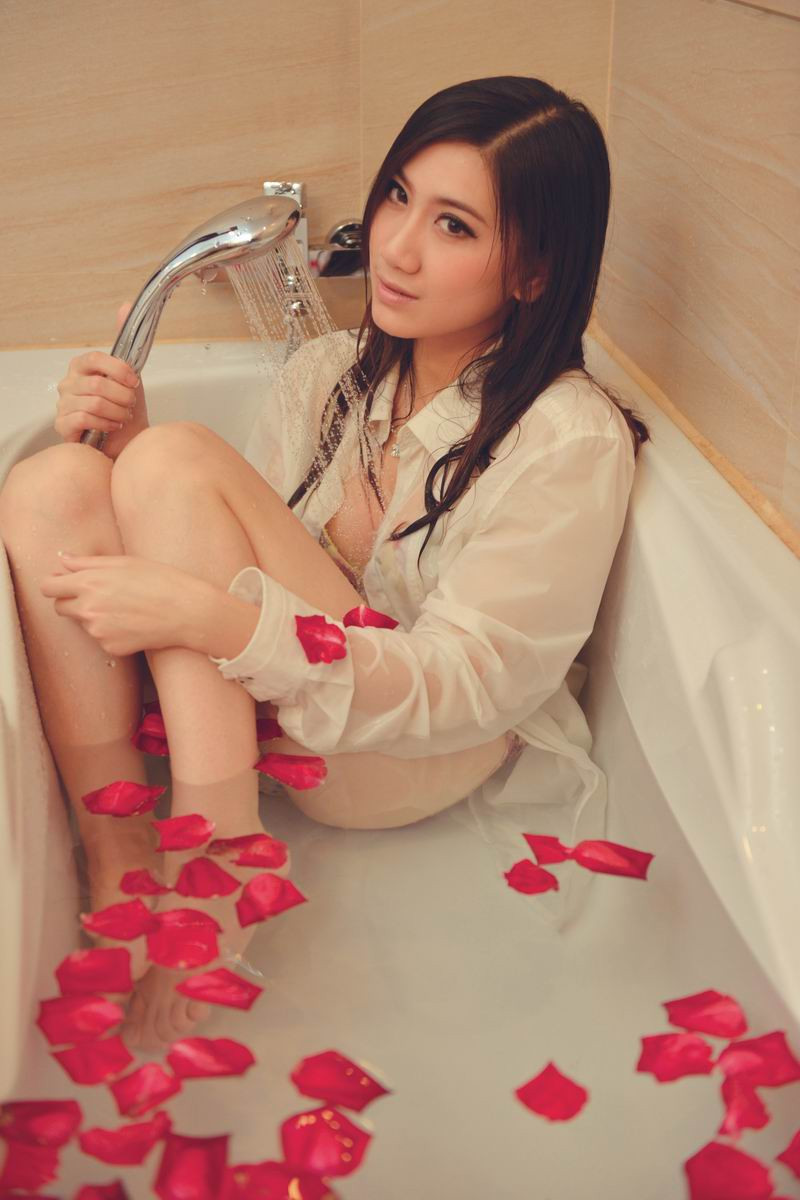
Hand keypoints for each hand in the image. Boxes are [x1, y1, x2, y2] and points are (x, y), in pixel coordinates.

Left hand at [39, 553, 212, 656]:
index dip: (55, 584)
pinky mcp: (111, 647)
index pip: (48, 587)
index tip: (64, 583)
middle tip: (99, 595)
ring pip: (83, 623)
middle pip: (60, 608)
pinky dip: (111, 632)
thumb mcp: (125, 562)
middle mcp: (88, 609)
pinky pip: (101, 639)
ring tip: (126, 608)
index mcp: (89, 583)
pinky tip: (133, 623)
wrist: (188, 612)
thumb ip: (87, 562)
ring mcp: (98, 632)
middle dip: (71, 601)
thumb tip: (62, 560)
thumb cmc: (161, 580)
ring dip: (95, 616)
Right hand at [54, 303, 148, 457]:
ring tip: (122, 416)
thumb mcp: (131, 375)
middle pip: (97, 384)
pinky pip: (84, 419)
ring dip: (117, 412)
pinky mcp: (63, 425)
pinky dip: (106, 424)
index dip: (118, 371)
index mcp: (82, 367)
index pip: (94, 359)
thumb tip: (125, 306)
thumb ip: (125, 342)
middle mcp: (68, 383)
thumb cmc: (125, 409)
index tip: (134, 382)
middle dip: (122, 397)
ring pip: (94, 403)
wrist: (127, 441)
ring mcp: (63, 405)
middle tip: (129, 405)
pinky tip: (112, 426)